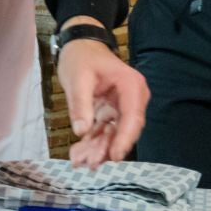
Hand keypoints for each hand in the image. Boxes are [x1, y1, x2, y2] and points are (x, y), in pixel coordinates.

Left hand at [55, 36, 148, 165]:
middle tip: (90, 164)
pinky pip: (105, 130)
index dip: (124, 139)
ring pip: (114, 134)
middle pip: (125, 129)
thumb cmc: (81, 58)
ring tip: (81, 162)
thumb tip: (81, 131)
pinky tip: (80, 154)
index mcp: (131, 86)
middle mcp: (133, 98)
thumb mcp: (77, 78)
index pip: (133, 117)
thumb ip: (80, 104)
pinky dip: (93, 142)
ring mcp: (123, 106)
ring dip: (99, 149)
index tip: (114, 156)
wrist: (79, 47)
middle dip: (108, 148)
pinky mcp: (112, 112)